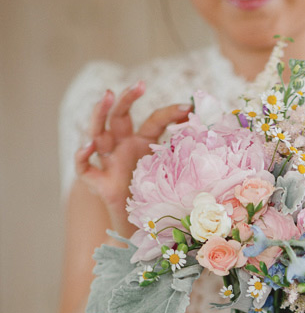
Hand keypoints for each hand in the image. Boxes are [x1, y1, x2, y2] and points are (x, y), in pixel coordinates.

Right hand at [74, 82, 191, 235]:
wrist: (140, 228)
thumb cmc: (157, 200)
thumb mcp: (175, 178)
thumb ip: (187, 162)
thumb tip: (213, 145)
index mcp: (142, 143)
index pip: (153, 120)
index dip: (169, 112)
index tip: (187, 107)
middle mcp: (123, 147)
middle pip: (120, 115)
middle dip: (127, 97)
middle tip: (140, 83)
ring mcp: (108, 162)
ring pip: (97, 131)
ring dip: (99, 112)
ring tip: (107, 95)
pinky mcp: (97, 181)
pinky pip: (83, 166)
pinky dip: (82, 154)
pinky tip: (88, 146)